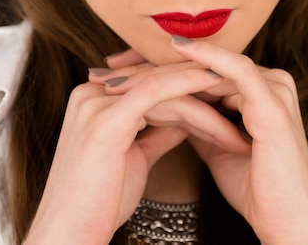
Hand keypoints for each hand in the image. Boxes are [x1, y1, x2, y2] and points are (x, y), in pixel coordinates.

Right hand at [23, 52, 244, 244]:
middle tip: (238, 94)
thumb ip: (157, 132)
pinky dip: (187, 84)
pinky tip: (214, 82)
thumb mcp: (134, 157)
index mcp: (94, 98)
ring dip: (203, 92)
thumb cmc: (99, 204)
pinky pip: (155, 91)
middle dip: (200, 87)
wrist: (69, 236)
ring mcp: (96, 102)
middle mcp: (91, 92)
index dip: (187, 84)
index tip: (222, 94)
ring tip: (238, 100)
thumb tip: (186, 120)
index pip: (149, 81)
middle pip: (156, 78)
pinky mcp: (106, 118)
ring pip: (161, 84)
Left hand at [100, 41, 307, 244]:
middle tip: (108, 65)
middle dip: (151, 64)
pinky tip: (175, 50)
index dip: (158, 68)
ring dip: (165, 64)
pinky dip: (205, 58)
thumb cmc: (254, 189)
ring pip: (211, 64)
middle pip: (201, 63)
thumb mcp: (216, 145)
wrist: (287, 225)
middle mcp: (268, 80)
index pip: (200, 68)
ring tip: (124, 67)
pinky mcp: (273, 102)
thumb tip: (166, 105)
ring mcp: (273, 88)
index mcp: (257, 90)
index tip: (115, 71)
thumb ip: (198, 119)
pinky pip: (235, 70)